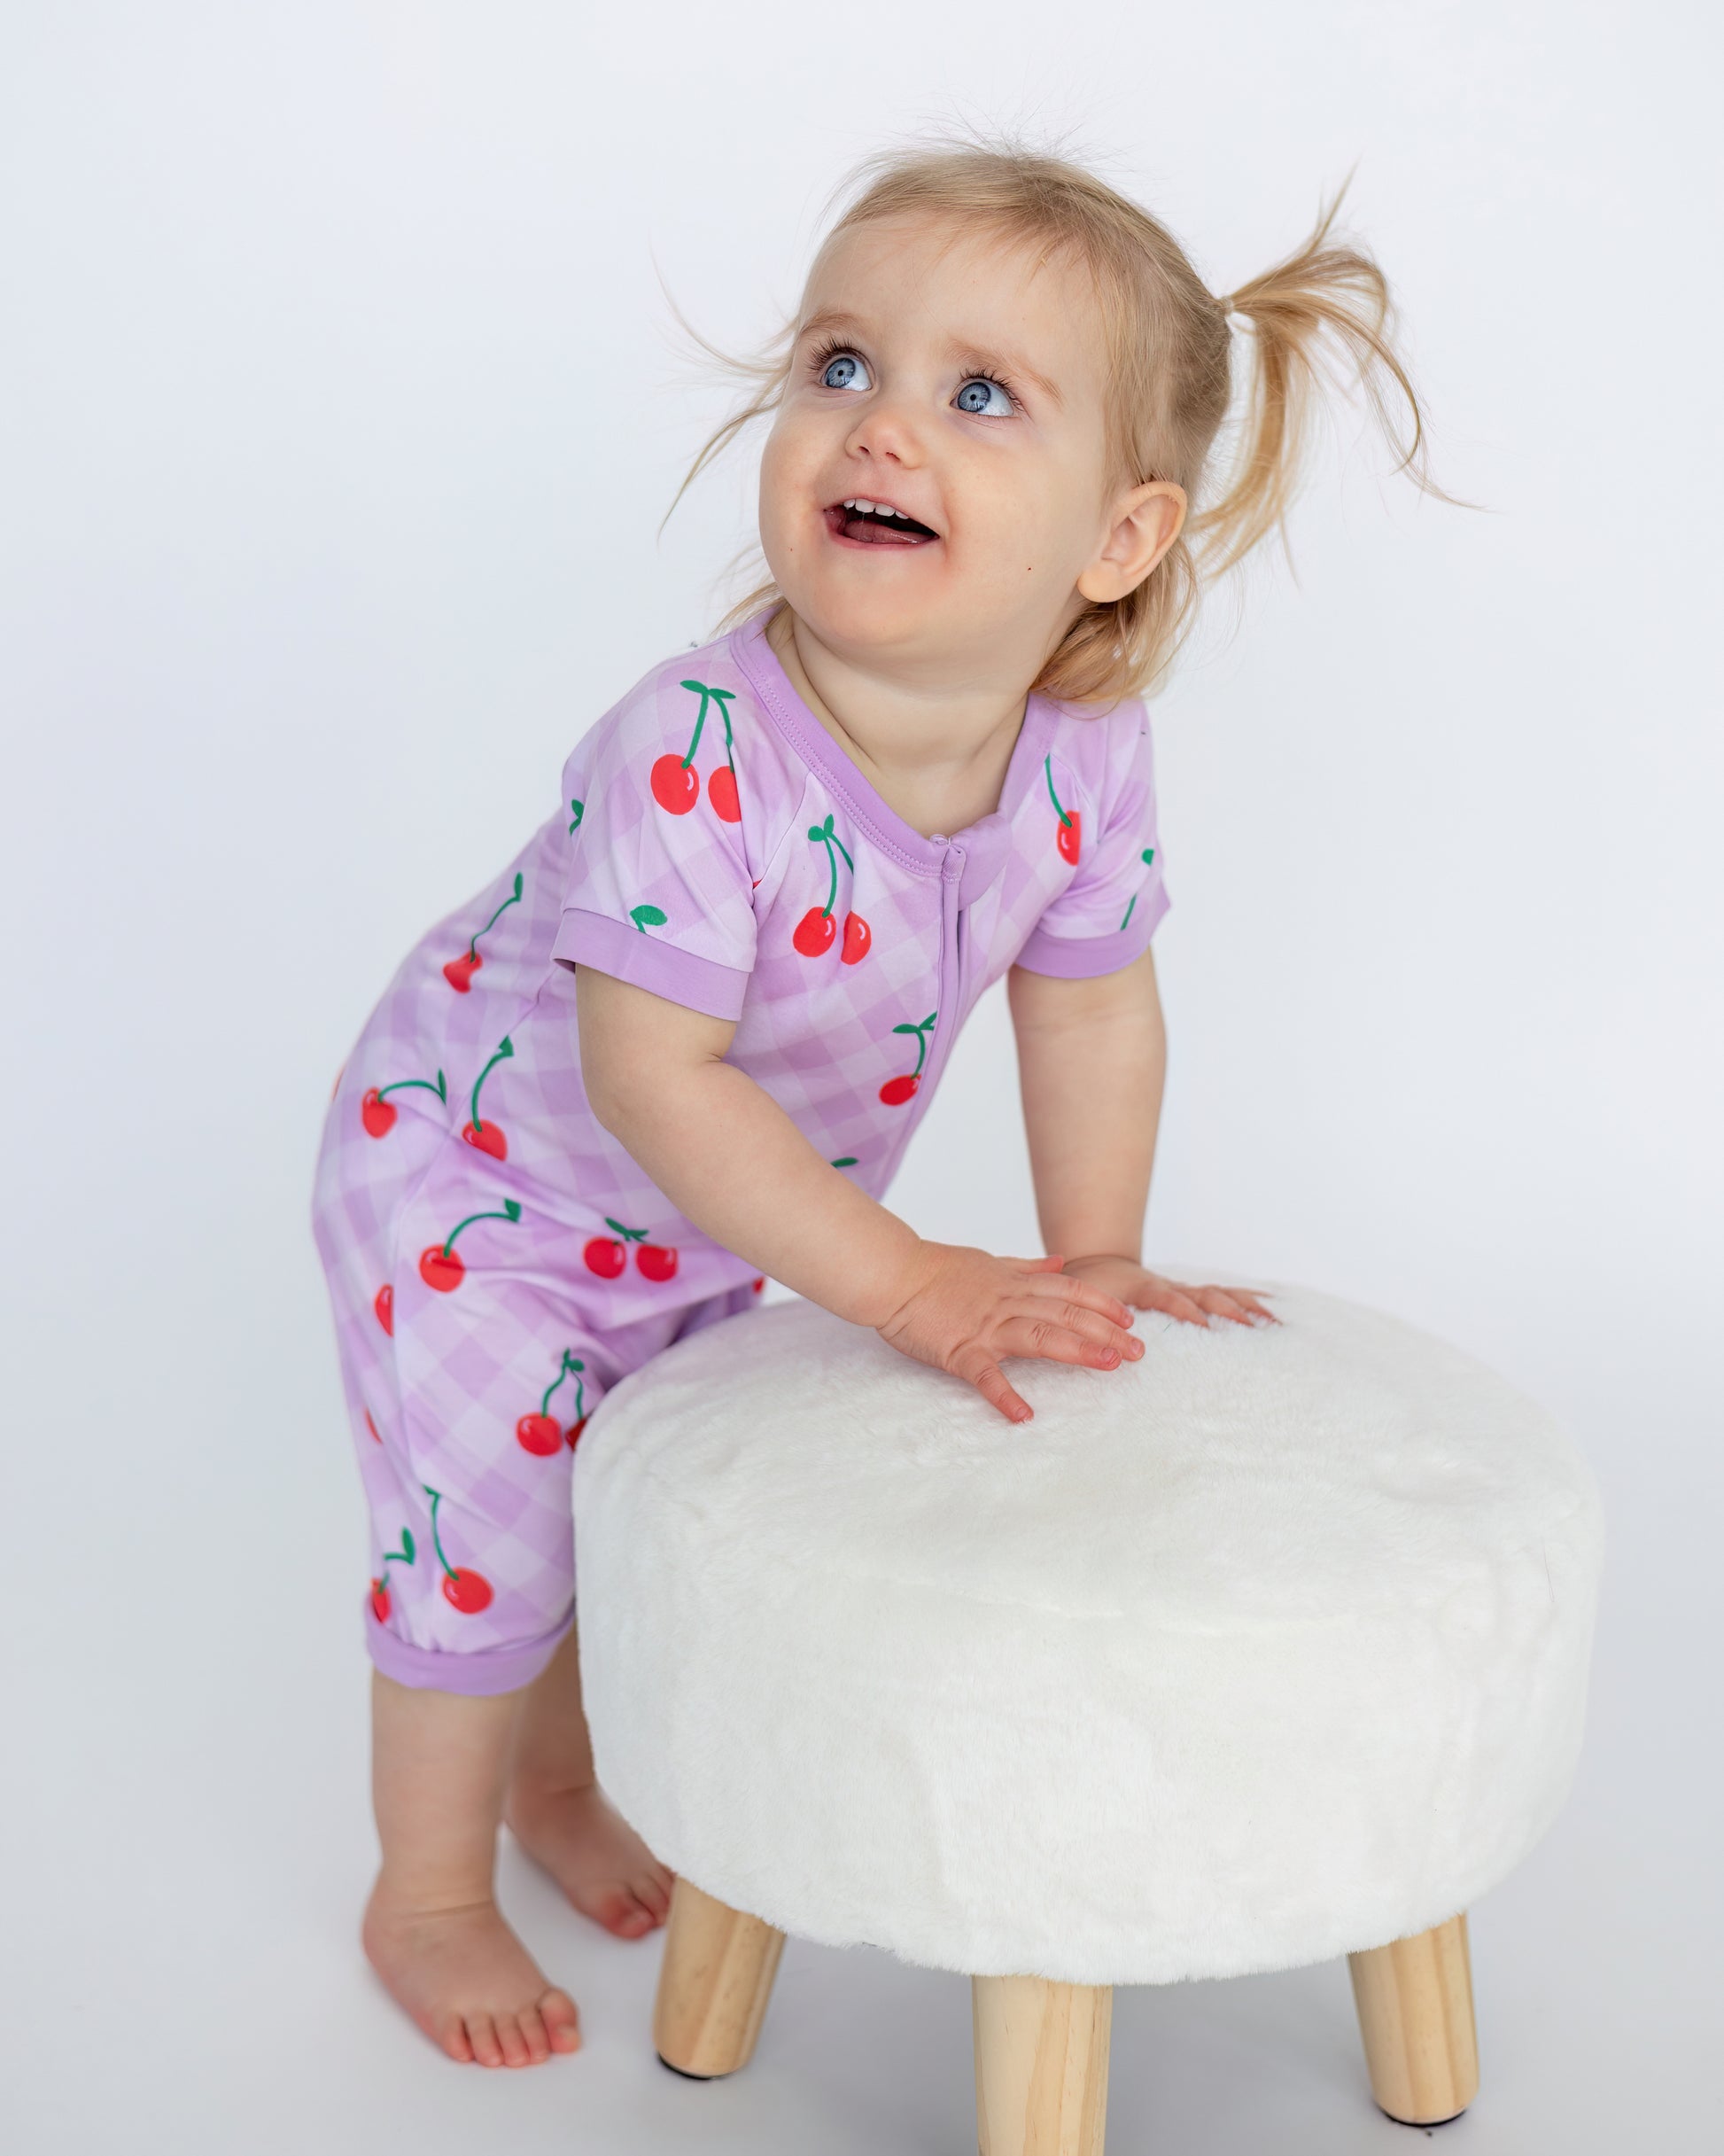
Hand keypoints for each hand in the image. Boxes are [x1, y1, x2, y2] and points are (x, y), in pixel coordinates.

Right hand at [876, 1244, 1144, 1424]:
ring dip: (1076, 1350)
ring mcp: (985, 1326)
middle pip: (1066, 1314)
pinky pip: (985, 1376)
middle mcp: (1008, 1302)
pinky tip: (1024, 1415)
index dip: (1103, 1304)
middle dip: (1106, 1331)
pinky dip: (1004, 1395)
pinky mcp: (959, 1350)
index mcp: (1015, 1283)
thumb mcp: (989, 1260)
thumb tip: (1061, 1264)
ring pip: (1039, 1336)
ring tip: (1109, 1365)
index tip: (1130, 1319)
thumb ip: (1027, 1266)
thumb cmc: (936, 1269)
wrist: (892, 1273)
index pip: (1070, 1291)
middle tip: (1139, 1351)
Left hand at [1059, 1254, 1277, 1330]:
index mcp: (1145, 1288)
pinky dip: (1246, 1298)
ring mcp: (1183, 1290)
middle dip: (1231, 1310)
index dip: (1186, 1310)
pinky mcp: (1189, 1294)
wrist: (1096, 1265)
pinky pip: (1221, 1294)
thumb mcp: (1086, 1302)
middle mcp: (1170, 1288)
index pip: (1169, 1299)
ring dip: (1247, 1305)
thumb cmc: (1089, 1288)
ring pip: (1219, 1293)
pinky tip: (1271, 1306)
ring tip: (1275, 1321)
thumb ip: (1094, 1322)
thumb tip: (1107, 1348)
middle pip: (1206, 1295)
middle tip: (1256, 1327)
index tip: (1205, 1325)